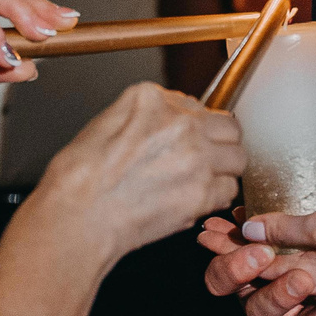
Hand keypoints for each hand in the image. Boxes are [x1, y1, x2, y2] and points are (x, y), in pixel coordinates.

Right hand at [28, 83, 245, 265]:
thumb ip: (143, 117)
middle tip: (207, 157)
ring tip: (203, 180)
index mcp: (151, 100)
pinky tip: (196, 200)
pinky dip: (216, 197)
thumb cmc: (80, 179)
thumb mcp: (104, 124)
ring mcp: (196, 156)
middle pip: (227, 126)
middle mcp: (180, 123)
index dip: (193, 125)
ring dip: (224, 169)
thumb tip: (163, 124)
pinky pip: (229, 190)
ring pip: (237, 157)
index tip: (189, 136)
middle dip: (219, 142)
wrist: (78, 216)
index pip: (194, 104)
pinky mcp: (203, 191)